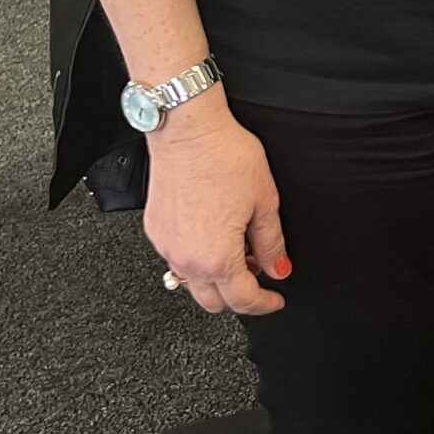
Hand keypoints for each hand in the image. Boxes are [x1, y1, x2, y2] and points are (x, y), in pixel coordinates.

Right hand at [143, 95, 291, 315]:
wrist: (187, 130)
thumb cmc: (224, 157)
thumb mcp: (264, 201)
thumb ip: (272, 243)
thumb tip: (278, 267)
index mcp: (217, 258)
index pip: (244, 300)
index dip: (265, 303)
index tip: (275, 299)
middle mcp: (186, 258)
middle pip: (213, 302)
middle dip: (239, 295)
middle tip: (258, 272)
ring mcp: (166, 246)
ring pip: (192, 282)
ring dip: (216, 277)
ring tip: (237, 249)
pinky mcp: (154, 230)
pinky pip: (176, 258)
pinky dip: (197, 258)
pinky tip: (213, 235)